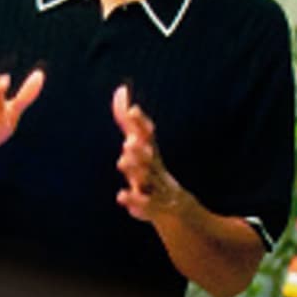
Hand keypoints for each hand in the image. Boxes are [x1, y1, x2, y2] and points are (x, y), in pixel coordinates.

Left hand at [112, 84, 185, 221]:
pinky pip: (145, 203)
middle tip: (128, 142)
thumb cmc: (153, 170)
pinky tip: (120, 195)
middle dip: (139, 149)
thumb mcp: (142, 145)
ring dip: (135, 170)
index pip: (147, 135)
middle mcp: (155, 167)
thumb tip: (121, 89)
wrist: (176, 206)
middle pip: (148, 156)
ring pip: (146, 178)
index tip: (132, 110)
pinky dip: (133, 199)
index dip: (141, 123)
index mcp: (152, 152)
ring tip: (122, 161)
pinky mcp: (152, 205)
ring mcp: (155, 186)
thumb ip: (129, 122)